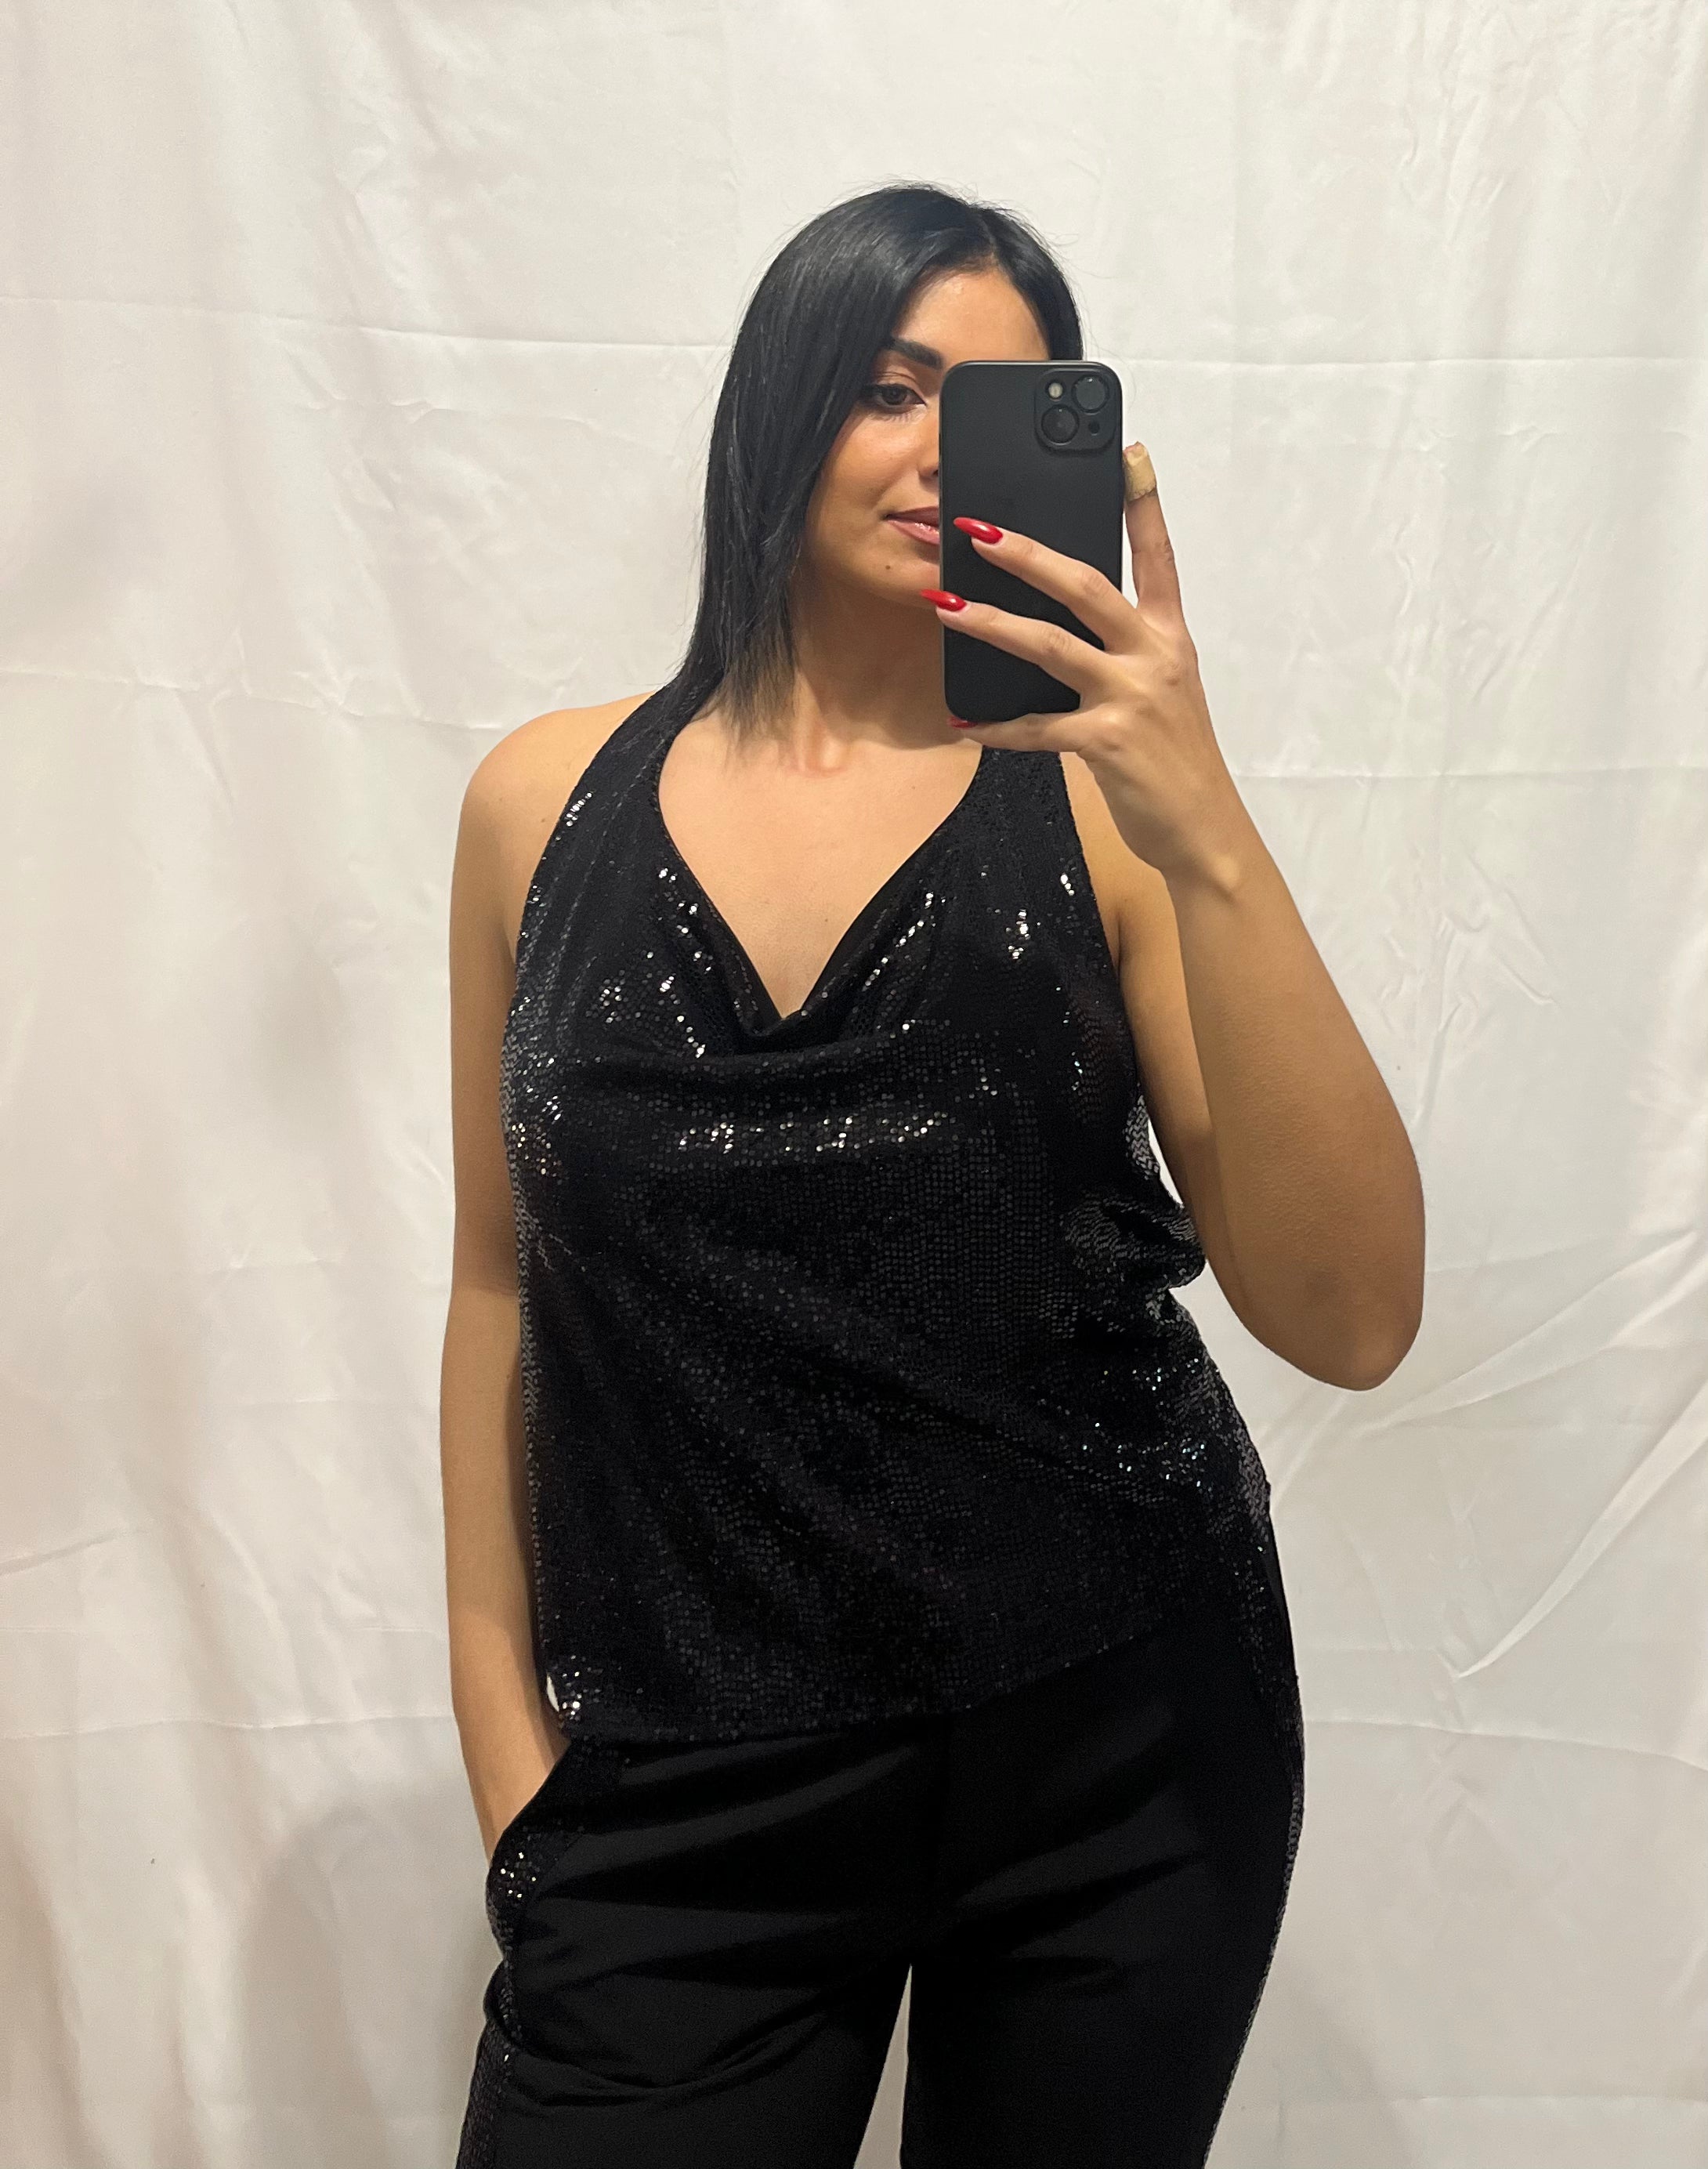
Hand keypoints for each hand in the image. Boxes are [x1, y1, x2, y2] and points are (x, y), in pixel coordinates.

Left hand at [923, 442, 1250, 885]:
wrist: (1205, 831)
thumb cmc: (1176, 760)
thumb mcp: (1165, 694)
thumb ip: (1125, 655)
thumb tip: (1061, 630)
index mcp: (1171, 638)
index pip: (1160, 558)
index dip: (1145, 505)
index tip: (1130, 455)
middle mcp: (1154, 657)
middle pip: (1086, 586)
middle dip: (1027, 553)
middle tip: (977, 529)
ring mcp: (1131, 697)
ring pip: (1050, 645)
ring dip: (991, 622)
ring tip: (945, 604)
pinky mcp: (1107, 743)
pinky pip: (1037, 728)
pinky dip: (997, 726)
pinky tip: (964, 722)